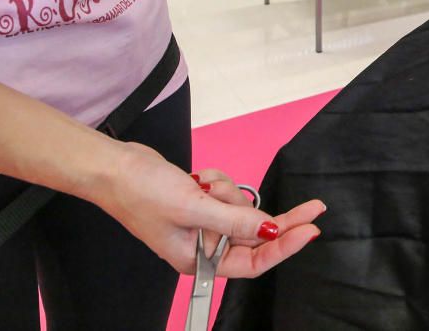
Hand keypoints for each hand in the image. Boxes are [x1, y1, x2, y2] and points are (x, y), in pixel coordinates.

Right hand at [99, 142, 323, 277]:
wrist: (114, 166)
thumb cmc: (144, 192)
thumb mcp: (194, 208)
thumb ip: (235, 222)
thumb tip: (272, 231)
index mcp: (198, 261)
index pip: (254, 262)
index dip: (285, 247)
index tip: (310, 229)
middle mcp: (204, 247)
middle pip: (255, 236)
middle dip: (269, 218)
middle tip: (314, 206)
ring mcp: (203, 224)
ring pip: (241, 210)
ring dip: (229, 193)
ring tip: (204, 185)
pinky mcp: (201, 203)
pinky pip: (227, 194)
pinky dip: (219, 183)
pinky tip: (198, 178)